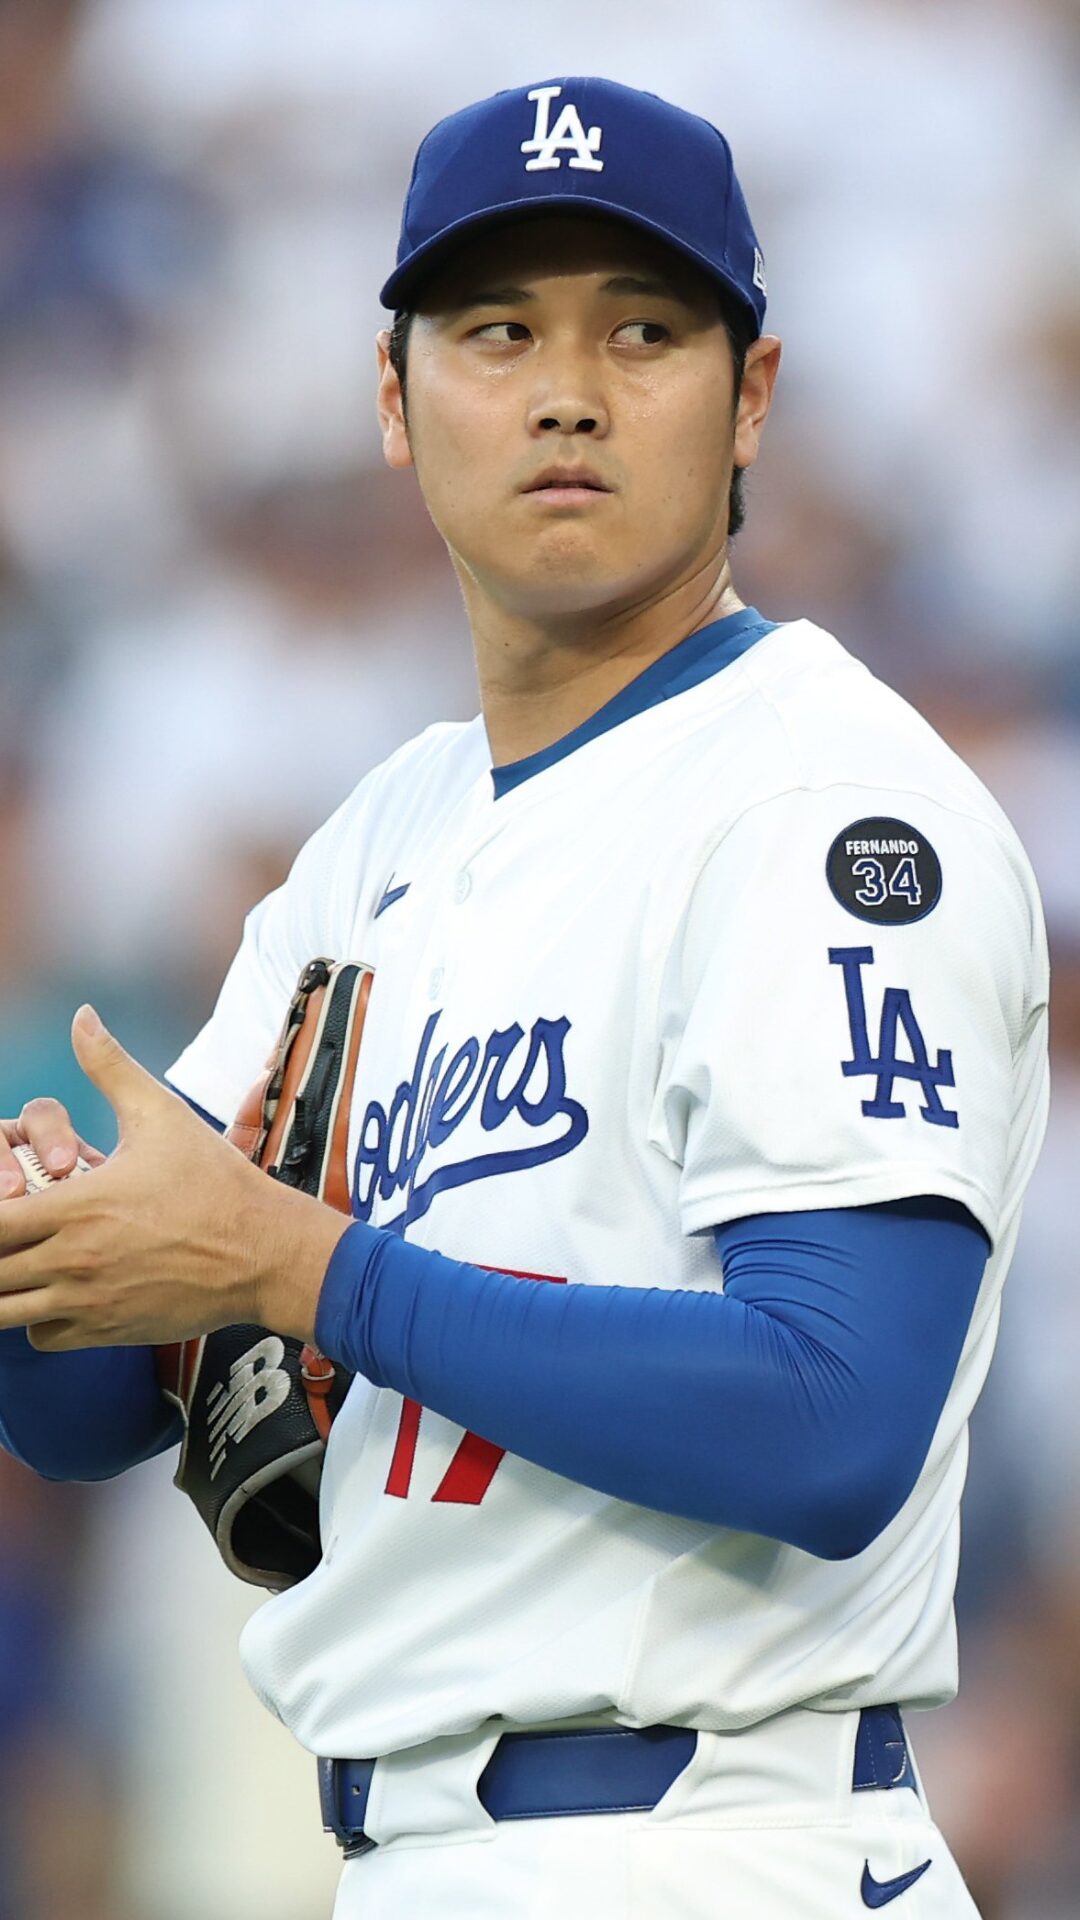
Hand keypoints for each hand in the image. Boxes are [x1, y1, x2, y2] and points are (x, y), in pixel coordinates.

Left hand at [0, 1007, 350, 1351]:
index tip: (4, 1192)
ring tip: (24, 1258)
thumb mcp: (161, 1114)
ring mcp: (87, 1303)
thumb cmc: (214, 1183)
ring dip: (5, 1286)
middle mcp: (73, 1260)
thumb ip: (110, 1065)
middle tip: (14, 1224)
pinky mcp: (106, 1332)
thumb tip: (82, 1016)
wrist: (265, 1252)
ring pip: (3, 1312)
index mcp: (77, 1205)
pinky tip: (56, 1288)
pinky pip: (40, 1337)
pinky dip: (35, 1318)